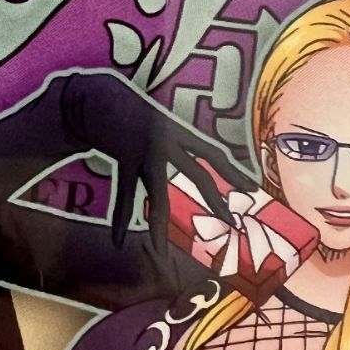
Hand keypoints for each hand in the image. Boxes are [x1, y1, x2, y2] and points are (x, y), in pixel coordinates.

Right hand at [58, 71, 258, 251]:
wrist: (97, 95)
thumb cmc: (128, 108)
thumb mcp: (157, 119)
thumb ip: (170, 139)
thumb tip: (183, 157)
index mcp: (178, 130)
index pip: (213, 152)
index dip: (233, 170)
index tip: (252, 188)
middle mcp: (168, 140)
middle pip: (197, 175)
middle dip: (214, 200)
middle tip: (230, 222)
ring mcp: (146, 152)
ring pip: (158, 196)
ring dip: (159, 226)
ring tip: (162, 253)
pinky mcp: (124, 159)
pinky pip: (124, 196)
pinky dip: (119, 219)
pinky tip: (119, 241)